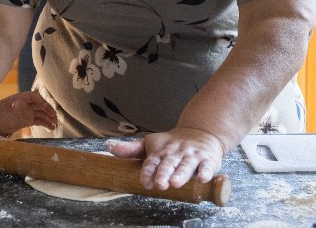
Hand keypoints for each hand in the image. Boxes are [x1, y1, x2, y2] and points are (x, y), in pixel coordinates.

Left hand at [0, 91, 57, 136]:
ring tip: (55, 124)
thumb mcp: (2, 108)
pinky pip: (39, 121)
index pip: (35, 97)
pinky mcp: (27, 120)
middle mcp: (26, 104)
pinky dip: (45, 123)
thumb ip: (11, 106)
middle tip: (55, 117)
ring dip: (49, 117)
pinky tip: (51, 127)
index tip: (47, 108)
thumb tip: (19, 104)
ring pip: (41, 113)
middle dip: (48, 110)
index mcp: (21, 98)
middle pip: (40, 105)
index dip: (42, 101)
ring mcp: (28, 112)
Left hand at [106, 127, 224, 189]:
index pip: (152, 162)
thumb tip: (108, 146)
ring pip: (186, 165)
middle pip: (168, 164)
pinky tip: (203, 178)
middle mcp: (175, 154)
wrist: (200, 132)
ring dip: (181, 174)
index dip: (148, 171)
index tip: (145, 181)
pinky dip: (206, 172)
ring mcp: (191, 156)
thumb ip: (130, 149)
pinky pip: (207, 166)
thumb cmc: (171, 143)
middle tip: (160, 183)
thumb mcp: (150, 144)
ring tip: (175, 182)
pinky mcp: (207, 160)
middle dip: (164, 173)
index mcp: (160, 152)